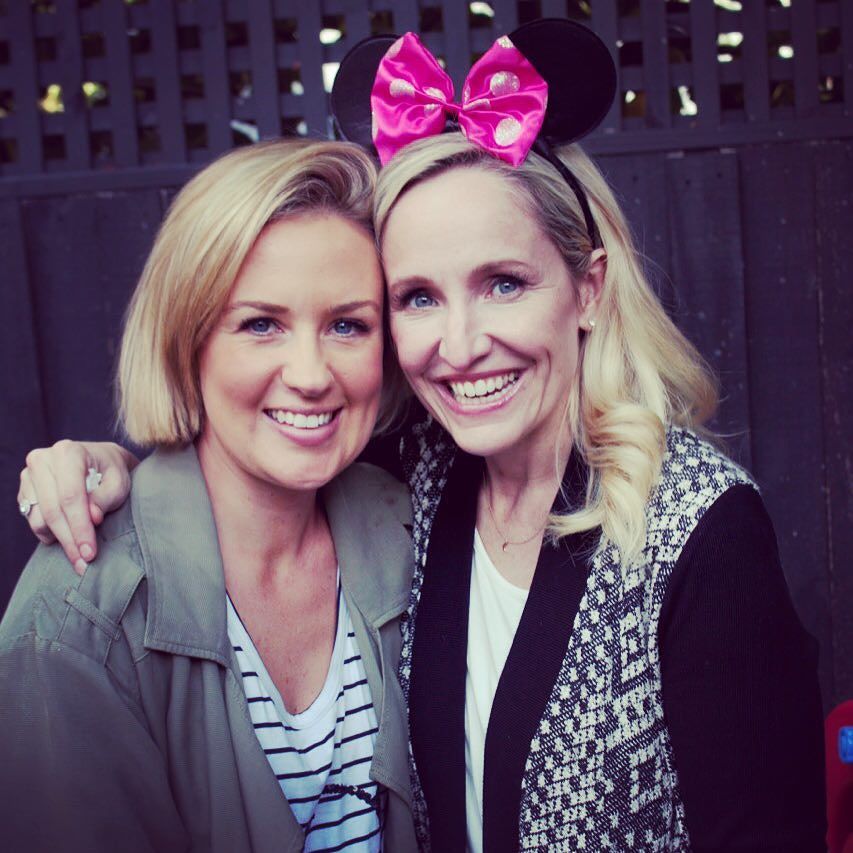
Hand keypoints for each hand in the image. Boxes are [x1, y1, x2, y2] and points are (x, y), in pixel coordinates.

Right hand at [18, 441, 138, 574]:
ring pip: (39, 519)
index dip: (79, 527)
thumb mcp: (119, 482)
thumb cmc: (112, 471)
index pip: (70, 497)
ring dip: (60, 540)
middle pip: (52, 511)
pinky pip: (31, 519)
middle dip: (70, 541)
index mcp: (68, 453)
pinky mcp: (24, 489)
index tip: (89, 552)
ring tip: (79, 554)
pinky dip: (49, 533)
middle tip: (84, 563)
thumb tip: (92, 518)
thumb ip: (106, 498)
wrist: (100, 461)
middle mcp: (42, 460)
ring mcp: (29, 475)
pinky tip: (67, 538)